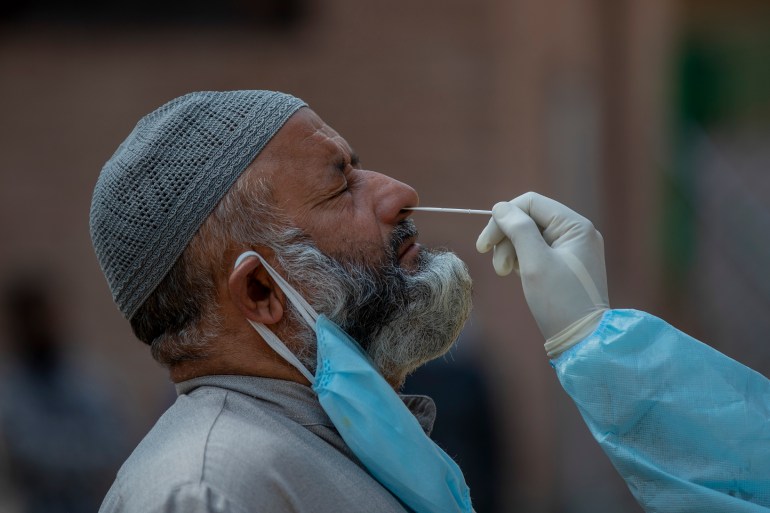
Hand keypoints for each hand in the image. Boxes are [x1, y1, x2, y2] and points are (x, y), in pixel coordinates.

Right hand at [476, 192, 608, 355]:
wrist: (583, 342)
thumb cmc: (559, 302)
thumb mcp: (534, 263)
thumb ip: (518, 229)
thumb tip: (500, 207)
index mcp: (576, 226)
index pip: (530, 203)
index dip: (503, 218)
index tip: (484, 245)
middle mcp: (577, 232)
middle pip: (529, 218)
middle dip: (506, 238)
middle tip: (497, 268)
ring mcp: (573, 249)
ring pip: (530, 235)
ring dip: (511, 250)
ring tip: (504, 273)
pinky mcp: (567, 264)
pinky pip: (537, 250)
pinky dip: (522, 259)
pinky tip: (517, 275)